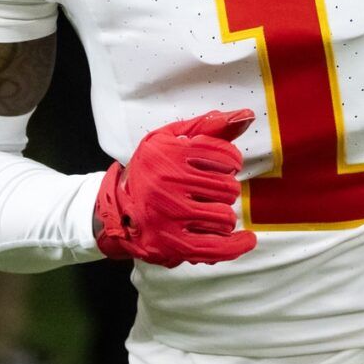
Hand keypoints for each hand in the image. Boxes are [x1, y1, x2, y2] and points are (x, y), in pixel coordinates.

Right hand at [94, 109, 257, 266]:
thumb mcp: (170, 138)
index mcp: (168, 154)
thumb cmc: (150, 169)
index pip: (225, 156)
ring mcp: (168, 216)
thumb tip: (247, 115)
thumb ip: (210, 126)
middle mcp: (168, 183)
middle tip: (212, 191)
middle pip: (227, 189)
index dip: (233, 161)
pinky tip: (245, 239)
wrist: (115, 207)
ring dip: (224, 215)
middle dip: (226, 190)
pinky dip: (235, 245)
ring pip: (223, 217)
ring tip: (212, 211)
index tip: (228, 166)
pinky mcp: (170, 243)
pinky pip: (214, 248)